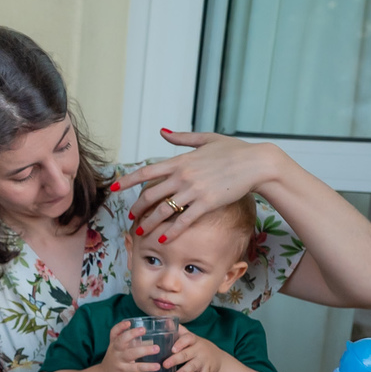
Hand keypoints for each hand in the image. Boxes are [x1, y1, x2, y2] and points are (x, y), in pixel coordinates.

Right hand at [102, 319, 161, 371]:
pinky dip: (148, 367)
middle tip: (143, 330)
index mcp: (114, 344)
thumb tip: (150, 336)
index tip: (129, 323)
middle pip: (121, 341)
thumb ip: (129, 343)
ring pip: (131, 354)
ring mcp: (119, 362)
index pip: (114, 333)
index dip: (120, 327)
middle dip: (131, 334)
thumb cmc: (116, 361)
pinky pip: (137, 368)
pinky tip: (157, 366)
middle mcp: (115, 351)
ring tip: (157, 348)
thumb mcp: (118, 350)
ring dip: (144, 350)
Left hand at [115, 130, 272, 241]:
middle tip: (130, 217)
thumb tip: (162, 131)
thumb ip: (182, 138)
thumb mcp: (207, 139)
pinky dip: (171, 232)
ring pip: (164, 210)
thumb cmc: (234, 150)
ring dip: (149, 223)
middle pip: (151, 195)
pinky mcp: (207, 203)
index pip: (146, 171)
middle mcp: (183, 176)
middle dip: (137, 208)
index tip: (113, 188)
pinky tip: (163, 240)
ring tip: (140, 232)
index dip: (127, 181)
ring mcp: (194, 190)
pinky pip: (184, 220)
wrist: (257, 162)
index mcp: (181, 160)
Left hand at [165, 327, 223, 371]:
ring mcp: (202, 361)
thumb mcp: (189, 337)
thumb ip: (178, 330)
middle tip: (165, 364)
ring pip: (193, 367)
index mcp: (193, 341)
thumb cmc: (195, 345)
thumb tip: (164, 320)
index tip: (172, 348)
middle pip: (187, 354)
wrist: (215, 355)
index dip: (180, 343)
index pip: (187, 339)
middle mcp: (198, 350)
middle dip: (176, 359)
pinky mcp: (206, 371)